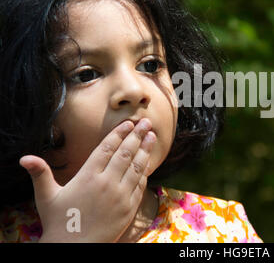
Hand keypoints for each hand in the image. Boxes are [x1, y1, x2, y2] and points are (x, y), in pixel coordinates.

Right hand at [19, 118, 155, 242]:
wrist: (75, 249)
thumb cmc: (59, 222)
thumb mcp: (46, 197)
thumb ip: (40, 174)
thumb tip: (24, 158)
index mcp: (87, 176)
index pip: (107, 148)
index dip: (119, 133)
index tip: (128, 123)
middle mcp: (107, 183)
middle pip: (125, 153)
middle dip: (137, 135)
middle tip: (147, 122)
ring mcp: (120, 196)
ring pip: (136, 167)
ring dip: (145, 150)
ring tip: (152, 136)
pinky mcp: (129, 208)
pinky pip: (140, 185)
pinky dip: (144, 172)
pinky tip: (147, 163)